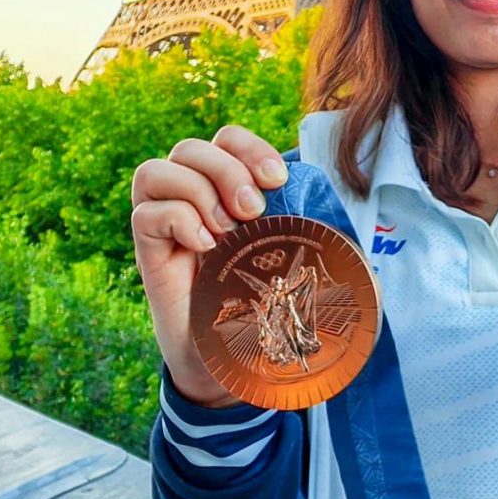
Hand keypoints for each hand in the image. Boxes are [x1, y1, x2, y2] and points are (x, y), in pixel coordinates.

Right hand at [131, 125, 288, 406]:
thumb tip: (351, 229)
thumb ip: (311, 234)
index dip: (250, 148)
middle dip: (228, 171)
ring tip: (227, 231)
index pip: (225, 138)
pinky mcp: (147, 250)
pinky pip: (146, 213)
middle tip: (254, 211)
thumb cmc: (261, 303)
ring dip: (199, 192)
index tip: (277, 180)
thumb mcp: (292, 261)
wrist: (225, 360)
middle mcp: (189, 198)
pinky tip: (205, 247)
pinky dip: (178, 220)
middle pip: (191, 147)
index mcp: (224, 189)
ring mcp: (165, 222)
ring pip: (157, 170)